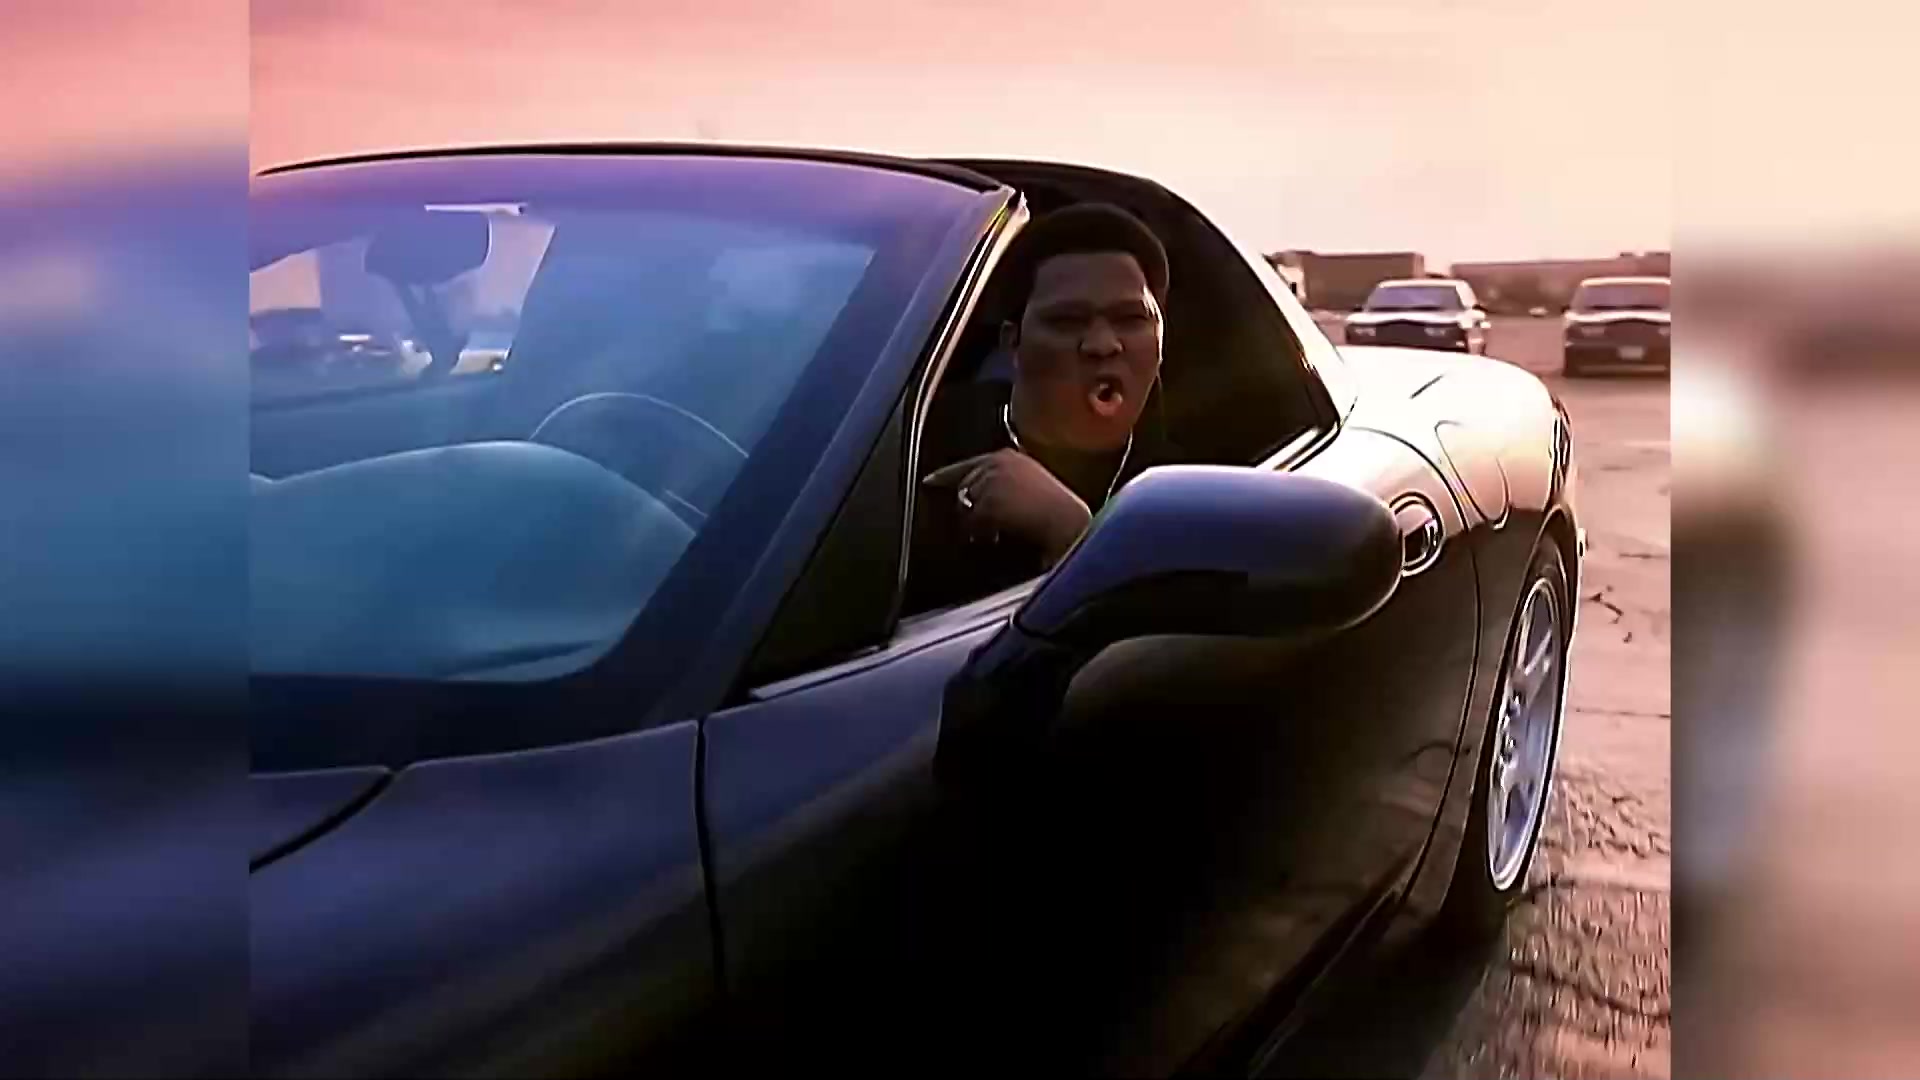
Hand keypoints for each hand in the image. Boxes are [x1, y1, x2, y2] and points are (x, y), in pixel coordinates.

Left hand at [923, 449, 1091, 564]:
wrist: (1070, 526)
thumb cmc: (1059, 515)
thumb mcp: (1034, 485)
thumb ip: (1006, 483)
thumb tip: (977, 501)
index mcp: (1009, 456)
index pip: (969, 464)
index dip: (946, 475)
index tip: (929, 481)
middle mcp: (996, 462)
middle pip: (963, 488)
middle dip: (969, 508)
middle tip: (989, 526)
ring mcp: (990, 481)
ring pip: (965, 507)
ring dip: (977, 524)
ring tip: (1000, 534)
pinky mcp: (987, 502)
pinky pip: (971, 525)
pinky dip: (982, 535)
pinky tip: (1000, 538)